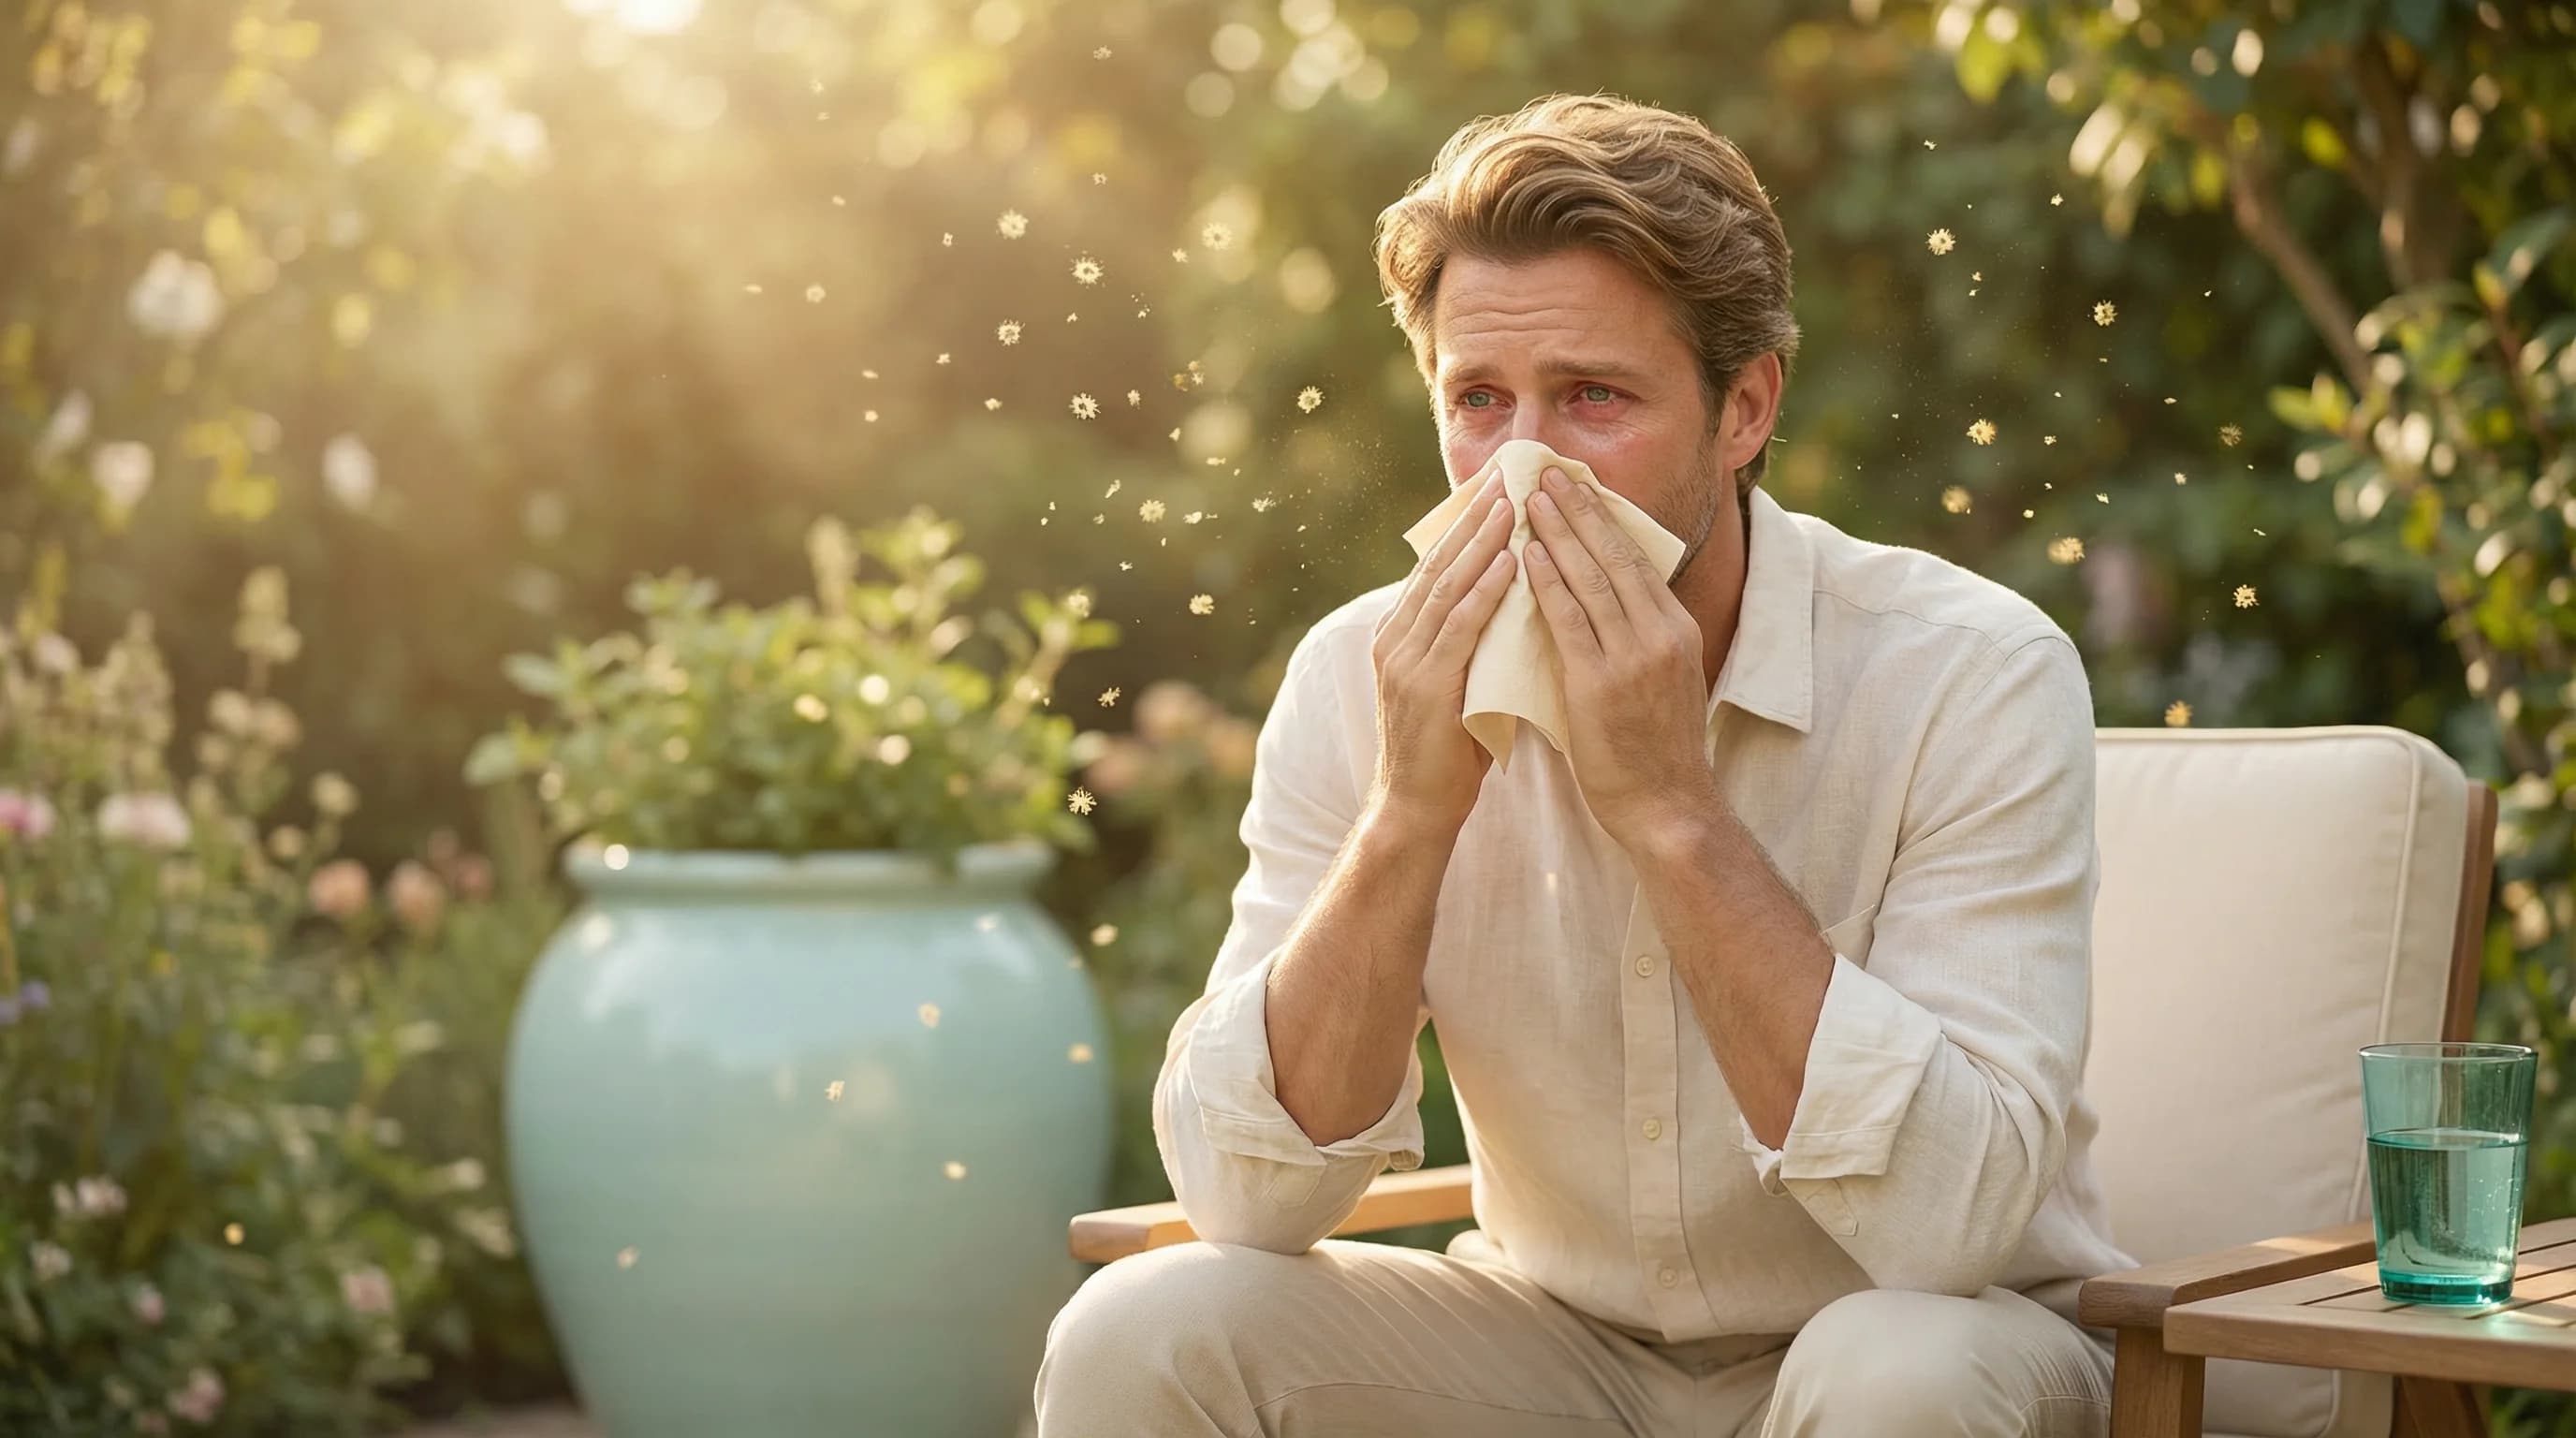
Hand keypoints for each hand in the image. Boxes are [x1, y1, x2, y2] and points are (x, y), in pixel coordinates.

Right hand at [1366, 471, 1517, 834]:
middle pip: (1438, 565)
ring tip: (1512, 505)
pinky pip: (1458, 626)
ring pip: (1447, 586)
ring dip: (1482, 542)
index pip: (1437, 569)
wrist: (1415, 811)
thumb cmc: (1446, 756)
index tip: (1498, 492)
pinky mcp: (1423, 684)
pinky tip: (1508, 562)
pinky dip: (1484, 590)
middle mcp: (1396, 640)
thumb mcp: (1459, 688)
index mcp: (1402, 637)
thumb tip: (1515, 613)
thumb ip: (1474, 650)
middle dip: (1474, 520)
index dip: (1466, 528)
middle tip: (1507, 478)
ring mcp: (1405, 660)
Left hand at [1522, 465, 1717, 847]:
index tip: (1579, 484)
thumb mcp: (1659, 680)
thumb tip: (1601, 604)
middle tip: (1550, 470)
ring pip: (1591, 578)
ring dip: (1558, 532)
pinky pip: (1569, 621)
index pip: (1636, 559)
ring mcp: (1632, 658)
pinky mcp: (1600, 684)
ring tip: (1530, 497)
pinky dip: (1548, 583)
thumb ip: (1634, 640)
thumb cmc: (1654, 750)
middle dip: (1580, 508)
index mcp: (1675, 630)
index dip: (1605, 517)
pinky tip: (1527, 555)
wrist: (1667, 806)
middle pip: (1615, 555)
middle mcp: (1660, 635)